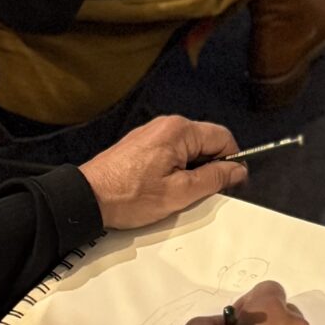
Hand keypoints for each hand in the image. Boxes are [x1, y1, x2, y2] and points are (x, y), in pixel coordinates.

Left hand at [82, 114, 248, 229]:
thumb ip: (214, 179)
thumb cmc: (128, 196)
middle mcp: (167, 125)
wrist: (86, 199)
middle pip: (205, 143)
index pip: (223, 138)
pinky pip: (170, 153)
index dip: (231, 163)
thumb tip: (238, 170)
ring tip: (174, 194)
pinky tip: (160, 188)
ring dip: (189, 171)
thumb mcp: (179, 193)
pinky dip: (173, 170)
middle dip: (208, 168)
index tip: (229, 184)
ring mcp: (152, 133)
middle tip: (197, 194)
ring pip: (188, 150)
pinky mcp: (141, 144)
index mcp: (180, 131)